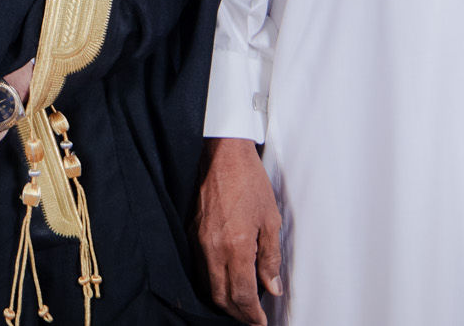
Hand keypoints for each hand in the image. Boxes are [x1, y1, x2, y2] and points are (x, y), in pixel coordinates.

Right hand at [195, 137, 282, 323]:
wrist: (222, 154)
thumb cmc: (249, 181)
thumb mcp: (271, 220)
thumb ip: (271, 258)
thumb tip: (272, 287)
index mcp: (236, 246)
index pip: (242, 294)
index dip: (252, 315)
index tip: (261, 322)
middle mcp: (213, 248)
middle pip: (221, 296)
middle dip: (237, 313)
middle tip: (252, 318)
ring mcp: (199, 241)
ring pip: (207, 285)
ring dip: (224, 300)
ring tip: (241, 305)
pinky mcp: (192, 233)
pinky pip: (200, 268)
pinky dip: (212, 282)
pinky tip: (225, 281)